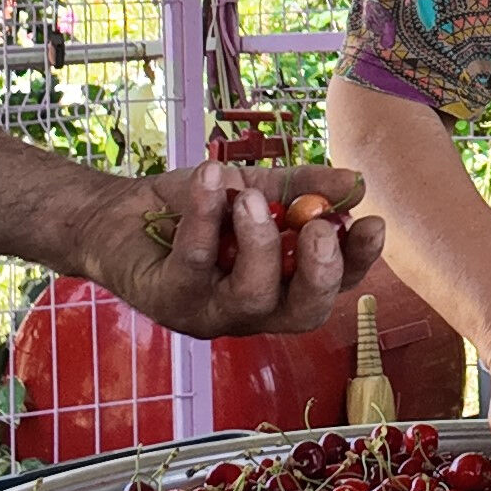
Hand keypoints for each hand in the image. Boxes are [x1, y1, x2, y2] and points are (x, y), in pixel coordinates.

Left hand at [96, 160, 382, 338]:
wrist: (118, 212)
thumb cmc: (194, 208)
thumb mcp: (254, 186)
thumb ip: (302, 186)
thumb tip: (355, 182)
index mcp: (283, 283)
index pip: (335, 283)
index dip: (359, 260)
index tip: (372, 221)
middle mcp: (253, 309)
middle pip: (304, 312)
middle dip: (319, 273)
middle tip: (316, 228)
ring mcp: (210, 312)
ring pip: (251, 297)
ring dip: (258, 243)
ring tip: (249, 196)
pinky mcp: (168, 300)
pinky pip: (195, 263)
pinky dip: (206, 217)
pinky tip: (213, 178)